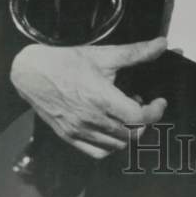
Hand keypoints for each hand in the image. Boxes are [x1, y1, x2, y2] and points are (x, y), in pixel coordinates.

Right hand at [10, 37, 167, 158]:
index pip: (139, 118)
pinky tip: (111, 128)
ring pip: (117, 145)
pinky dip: (110, 145)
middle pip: (131, 134)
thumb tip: (162, 44)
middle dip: (144, 121)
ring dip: (128, 132)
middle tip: (142, 104)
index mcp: (102, 98)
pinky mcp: (69, 137)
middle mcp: (91, 119)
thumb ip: (136, 52)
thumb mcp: (104, 54)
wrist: (32, 72)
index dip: (155, 112)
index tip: (159, 102)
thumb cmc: (68, 61)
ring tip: (125, 113)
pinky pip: (97, 152)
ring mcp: (79, 131)